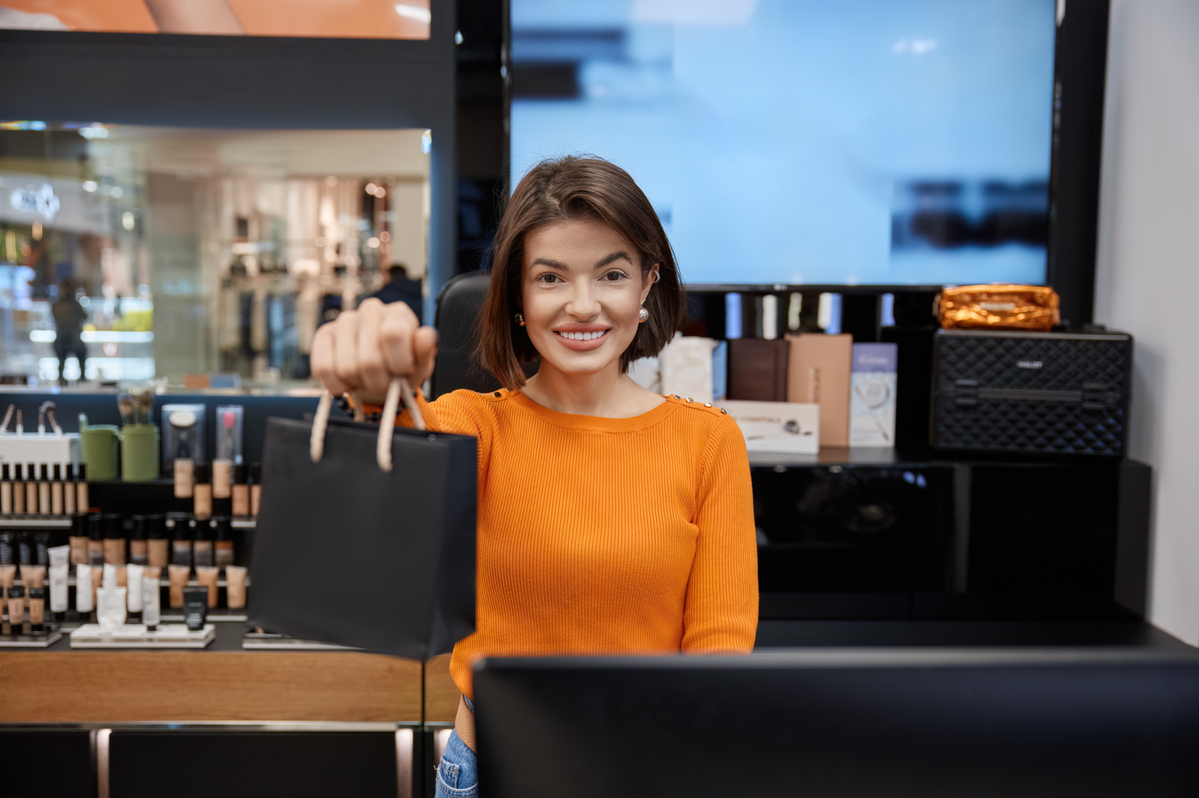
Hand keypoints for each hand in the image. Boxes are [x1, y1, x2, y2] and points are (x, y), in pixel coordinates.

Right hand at [310, 298, 437, 404]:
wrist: (380, 378)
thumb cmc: (403, 370)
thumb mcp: (420, 366)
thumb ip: (424, 352)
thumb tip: (427, 335)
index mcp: (398, 313)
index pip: (392, 334)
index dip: (398, 363)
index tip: (403, 373)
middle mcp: (371, 310)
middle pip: (368, 359)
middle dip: (378, 382)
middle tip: (384, 384)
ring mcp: (344, 320)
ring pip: (346, 367)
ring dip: (359, 384)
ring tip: (368, 381)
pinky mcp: (323, 335)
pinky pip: (323, 368)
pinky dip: (337, 385)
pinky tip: (348, 382)